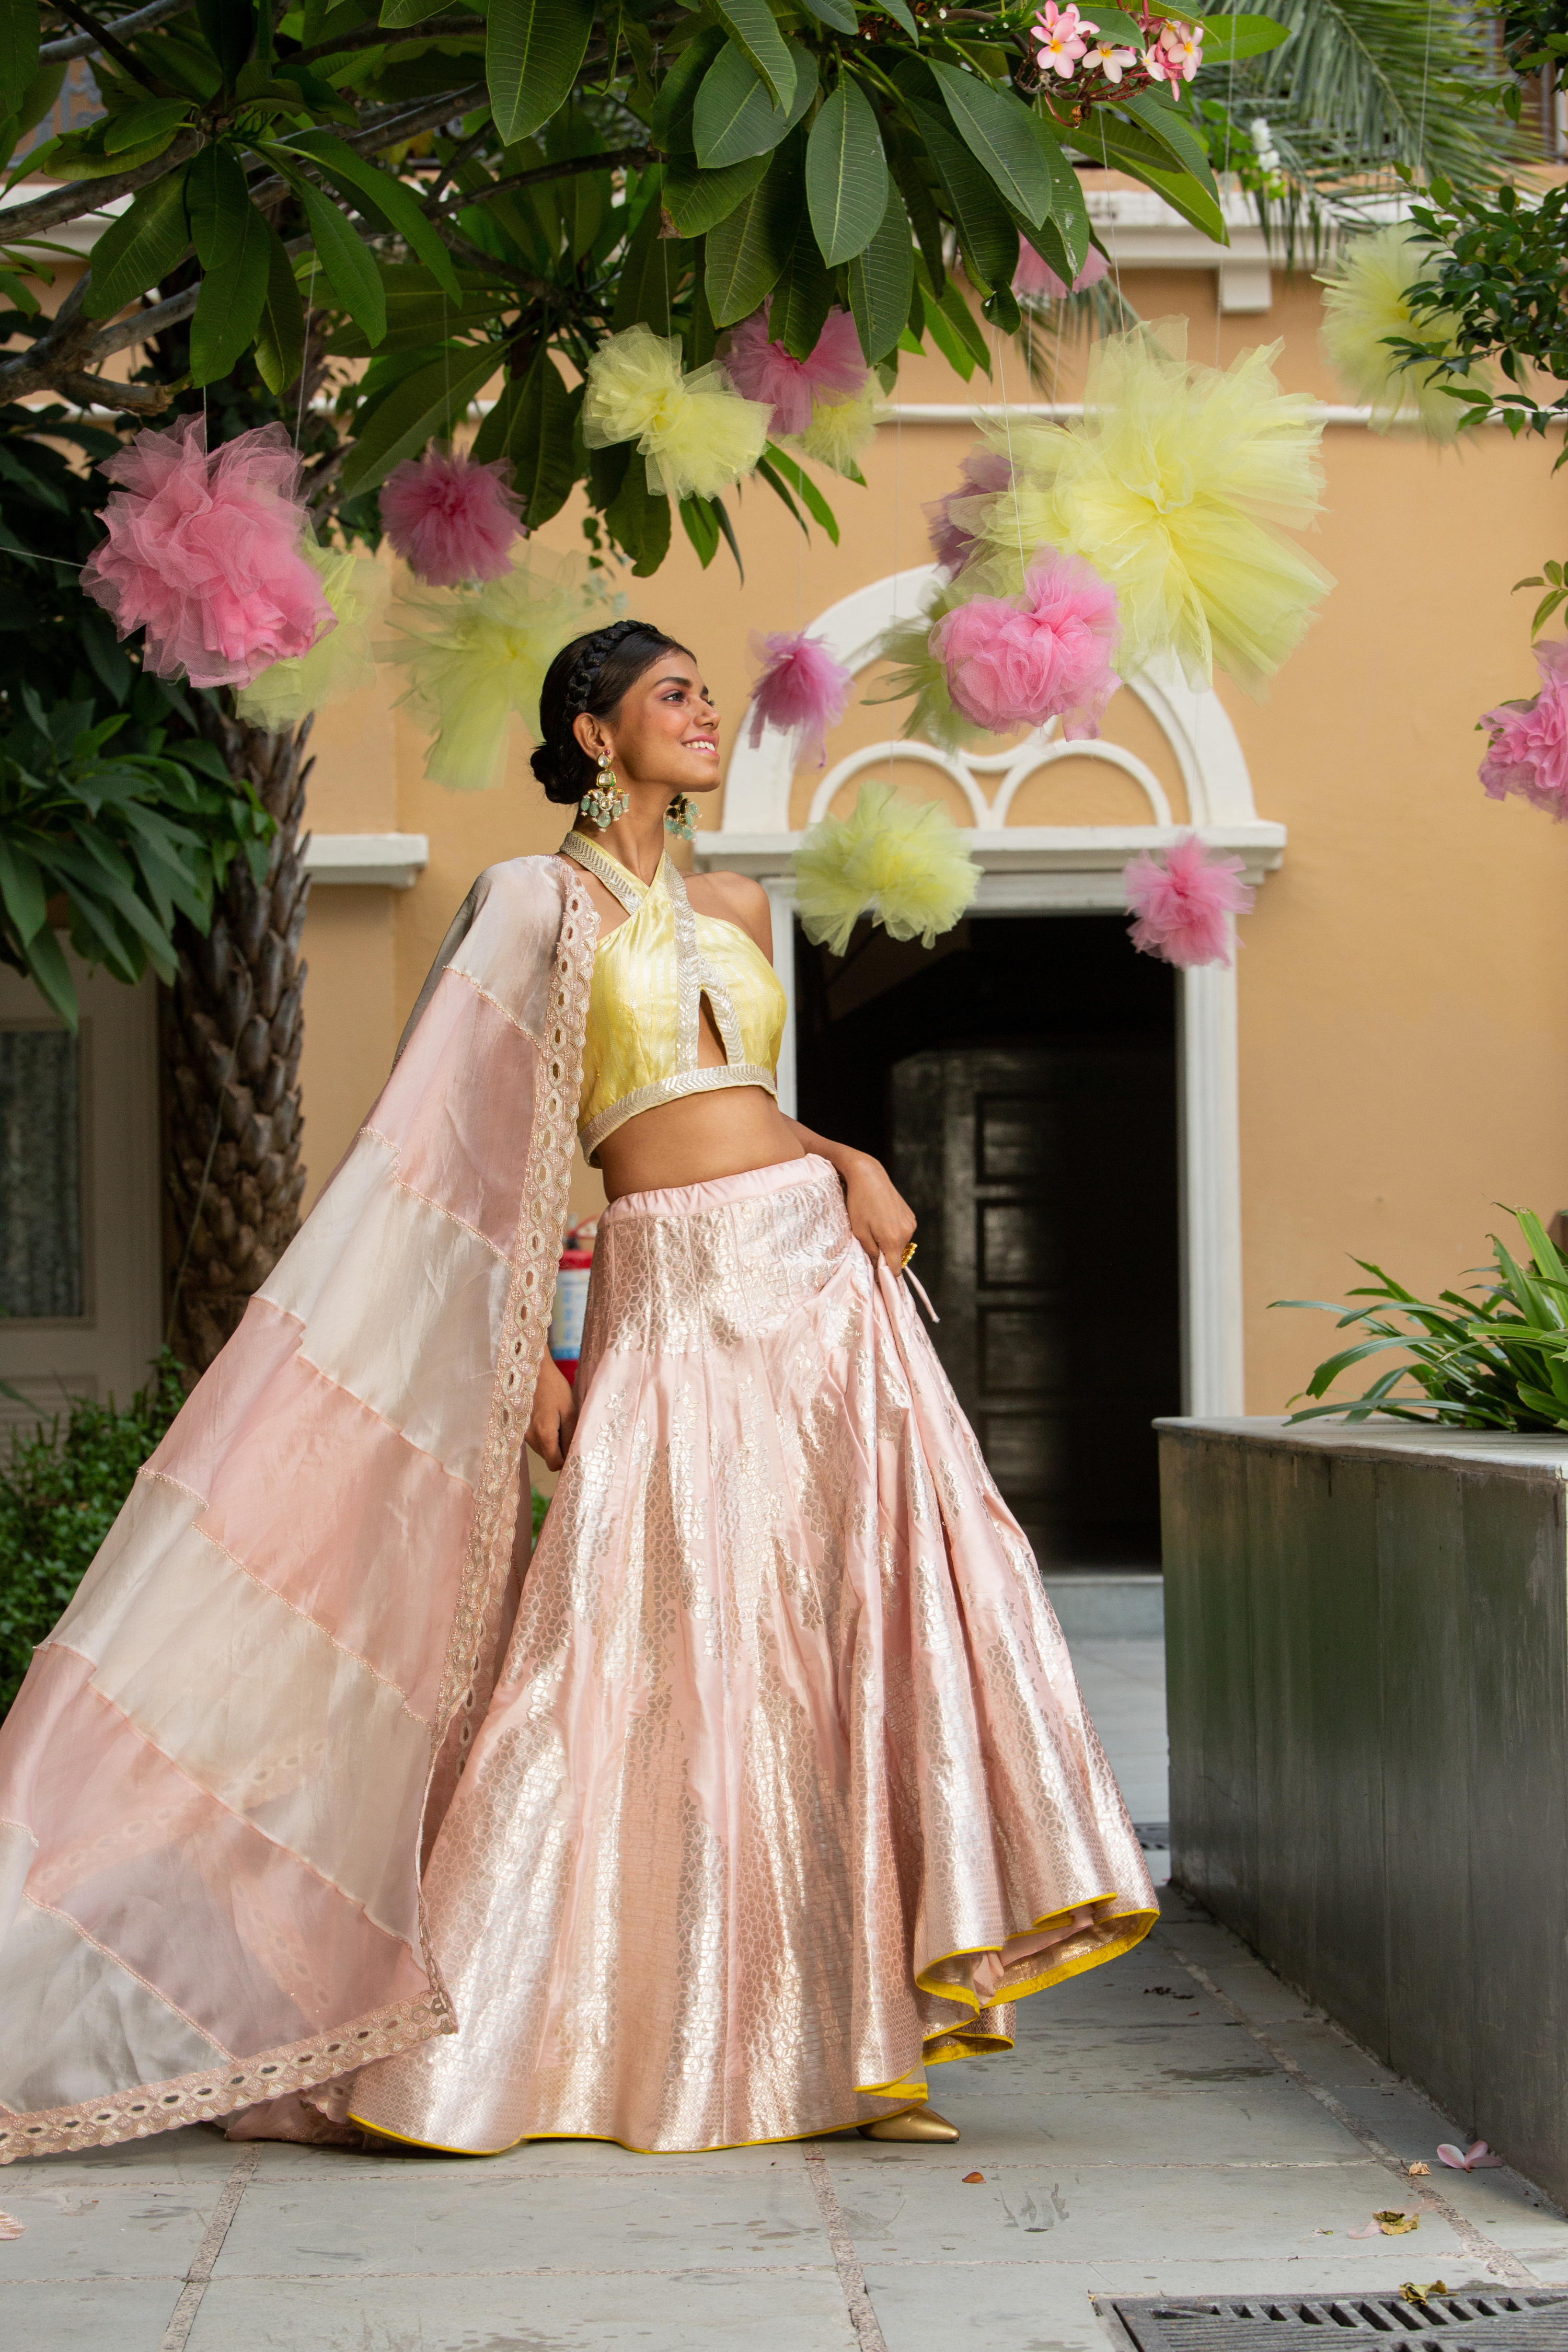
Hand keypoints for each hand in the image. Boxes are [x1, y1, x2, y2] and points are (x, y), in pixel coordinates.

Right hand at [526, 1353, 577, 1470]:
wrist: (533, 1370)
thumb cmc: (554, 1387)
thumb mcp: (570, 1411)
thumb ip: (571, 1436)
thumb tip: (574, 1455)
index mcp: (544, 1435)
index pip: (554, 1465)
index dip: (566, 1462)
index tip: (575, 1451)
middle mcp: (530, 1438)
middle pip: (548, 1458)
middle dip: (560, 1450)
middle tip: (568, 1429)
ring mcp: (523, 1433)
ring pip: (542, 1449)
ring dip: (552, 1442)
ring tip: (557, 1420)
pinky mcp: (520, 1427)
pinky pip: (536, 1440)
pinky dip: (544, 1435)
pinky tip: (548, 1417)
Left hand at [842, 1154, 916, 1269]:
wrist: (869, 1176)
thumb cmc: (859, 1204)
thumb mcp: (859, 1231)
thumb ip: (871, 1253)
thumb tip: (878, 1268)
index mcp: (893, 1240)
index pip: (895, 1270)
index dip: (885, 1275)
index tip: (875, 1274)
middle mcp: (906, 1233)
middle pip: (898, 1257)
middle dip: (885, 1257)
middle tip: (869, 1244)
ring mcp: (911, 1224)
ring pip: (900, 1245)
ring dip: (889, 1244)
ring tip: (875, 1228)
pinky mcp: (911, 1216)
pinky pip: (903, 1233)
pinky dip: (894, 1233)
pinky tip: (882, 1221)